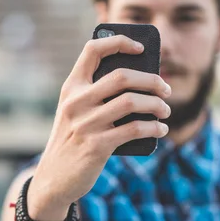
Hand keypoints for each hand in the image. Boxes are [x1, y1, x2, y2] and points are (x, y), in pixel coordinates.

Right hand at [27, 35, 171, 220]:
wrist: (53, 178)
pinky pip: (135, 129)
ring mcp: (86, 123)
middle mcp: (76, 102)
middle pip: (122, 76)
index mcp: (71, 87)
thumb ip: (95, 95)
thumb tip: (141, 84)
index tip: (141, 48)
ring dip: (156, 105)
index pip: (93, 50)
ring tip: (165, 111)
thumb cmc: (72, 140)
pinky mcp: (97, 145)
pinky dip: (154, 128)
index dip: (119, 42)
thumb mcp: (74, 112)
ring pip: (132, 102)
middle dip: (151, 80)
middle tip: (165, 89)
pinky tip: (161, 130)